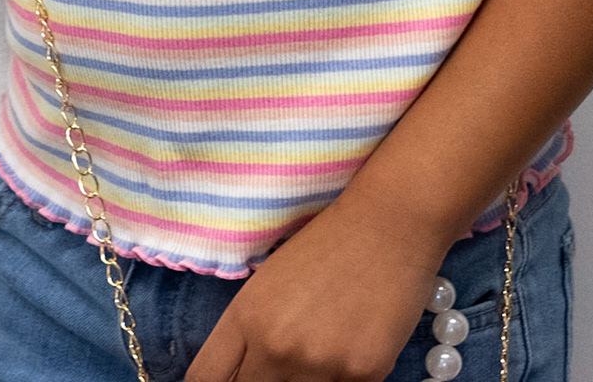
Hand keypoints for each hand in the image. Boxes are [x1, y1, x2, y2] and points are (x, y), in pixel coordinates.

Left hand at [184, 196, 443, 381]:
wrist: (385, 225)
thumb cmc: (325, 247)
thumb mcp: (269, 283)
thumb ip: (249, 333)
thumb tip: (242, 371)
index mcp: (245, 318)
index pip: (207, 378)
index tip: (228, 381)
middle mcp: (276, 346)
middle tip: (277, 366)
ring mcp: (320, 364)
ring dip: (304, 381)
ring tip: (319, 347)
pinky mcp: (364, 375)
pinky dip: (340, 379)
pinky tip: (348, 351)